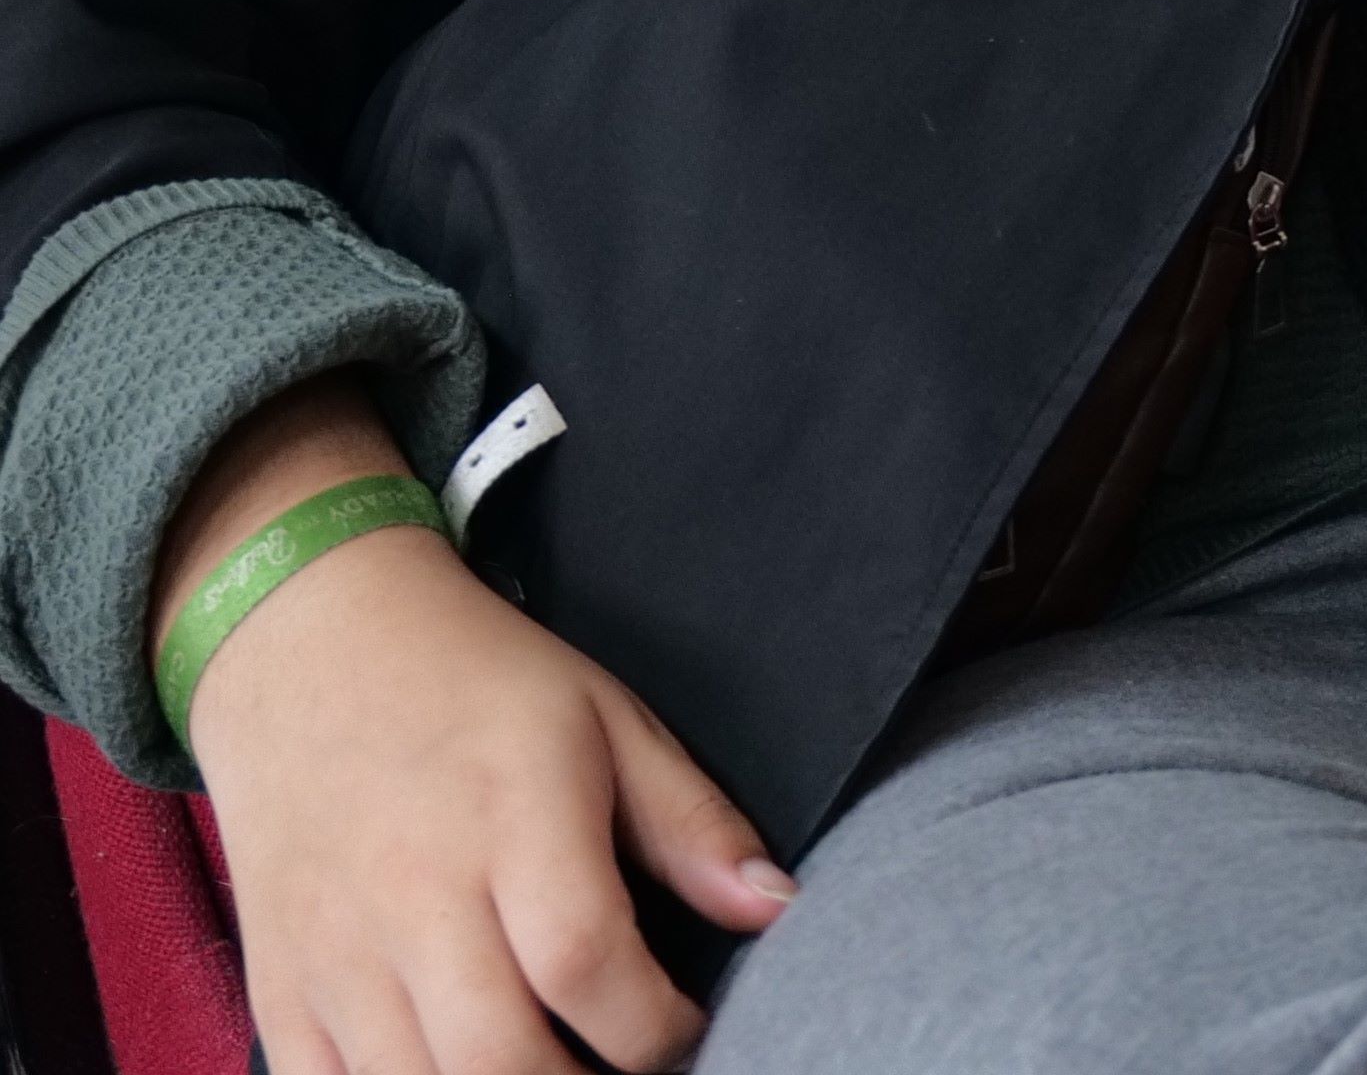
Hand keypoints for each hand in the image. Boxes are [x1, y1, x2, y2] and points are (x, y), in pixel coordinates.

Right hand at [169, 395, 789, 1074]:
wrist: (310, 645)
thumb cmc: (477, 683)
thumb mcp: (608, 721)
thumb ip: (692, 824)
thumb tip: (777, 908)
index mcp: (512, 824)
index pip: (587, 963)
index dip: (654, 1028)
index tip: (687, 1027)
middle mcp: (413, 900)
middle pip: (495, 1060)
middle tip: (620, 1064)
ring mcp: (333, 956)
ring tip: (552, 1065)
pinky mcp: (277, 991)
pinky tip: (455, 1067)